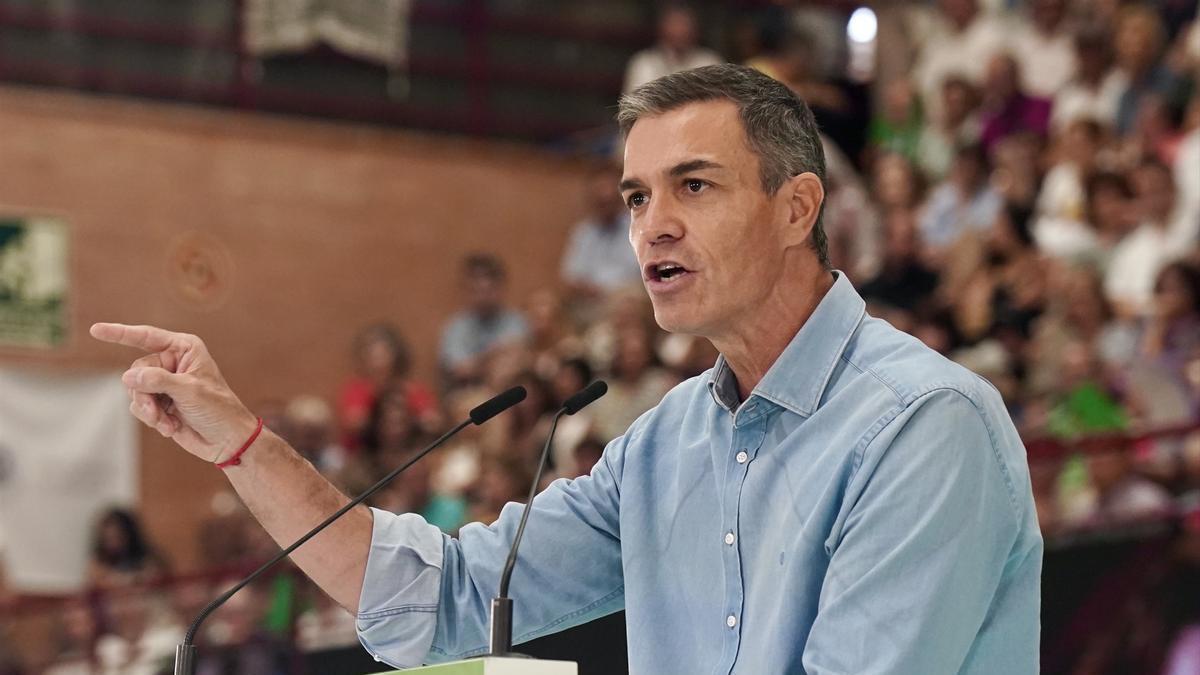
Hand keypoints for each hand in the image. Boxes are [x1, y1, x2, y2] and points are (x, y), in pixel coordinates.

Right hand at [90, 323, 259, 462]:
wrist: (227, 440)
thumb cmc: (218, 409)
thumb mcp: (190, 391)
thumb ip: (158, 380)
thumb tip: (127, 376)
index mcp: (184, 348)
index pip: (146, 336)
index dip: (120, 333)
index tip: (95, 329)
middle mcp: (172, 362)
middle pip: (136, 371)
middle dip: (144, 393)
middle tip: (159, 410)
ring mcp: (164, 383)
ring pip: (135, 391)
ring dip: (149, 410)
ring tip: (167, 422)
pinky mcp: (160, 403)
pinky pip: (139, 406)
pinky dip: (152, 419)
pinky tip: (171, 427)